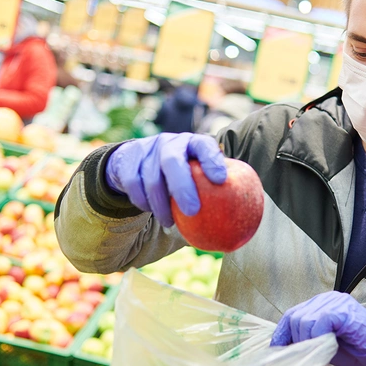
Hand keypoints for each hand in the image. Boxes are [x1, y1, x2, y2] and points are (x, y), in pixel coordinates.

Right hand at [105, 133, 226, 226]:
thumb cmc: (178, 171)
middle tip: (193, 211)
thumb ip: (211, 187)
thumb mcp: (195, 171)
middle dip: (182, 186)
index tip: (221, 180)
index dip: (212, 160)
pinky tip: (153, 213)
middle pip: (172, 161)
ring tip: (171, 223)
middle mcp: (169, 142)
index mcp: (191, 142)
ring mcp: (146, 150)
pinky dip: (142, 202)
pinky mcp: (127, 161)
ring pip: (151, 178)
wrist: (135, 158)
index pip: (203, 145)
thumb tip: (238, 223)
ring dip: (161, 204)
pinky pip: (133, 185)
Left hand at [271, 292, 365, 365]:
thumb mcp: (326, 345)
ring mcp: (337, 303)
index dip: (282, 333)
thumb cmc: (359, 351)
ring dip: (306, 341)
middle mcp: (328, 299)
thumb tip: (284, 348)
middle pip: (295, 317)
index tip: (277, 350)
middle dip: (295, 340)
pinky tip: (326, 347)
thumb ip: (308, 340)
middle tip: (305, 356)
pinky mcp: (344, 310)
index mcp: (322, 305)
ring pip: (304, 320)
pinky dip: (317, 337)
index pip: (292, 315)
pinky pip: (320, 321)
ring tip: (318, 353)